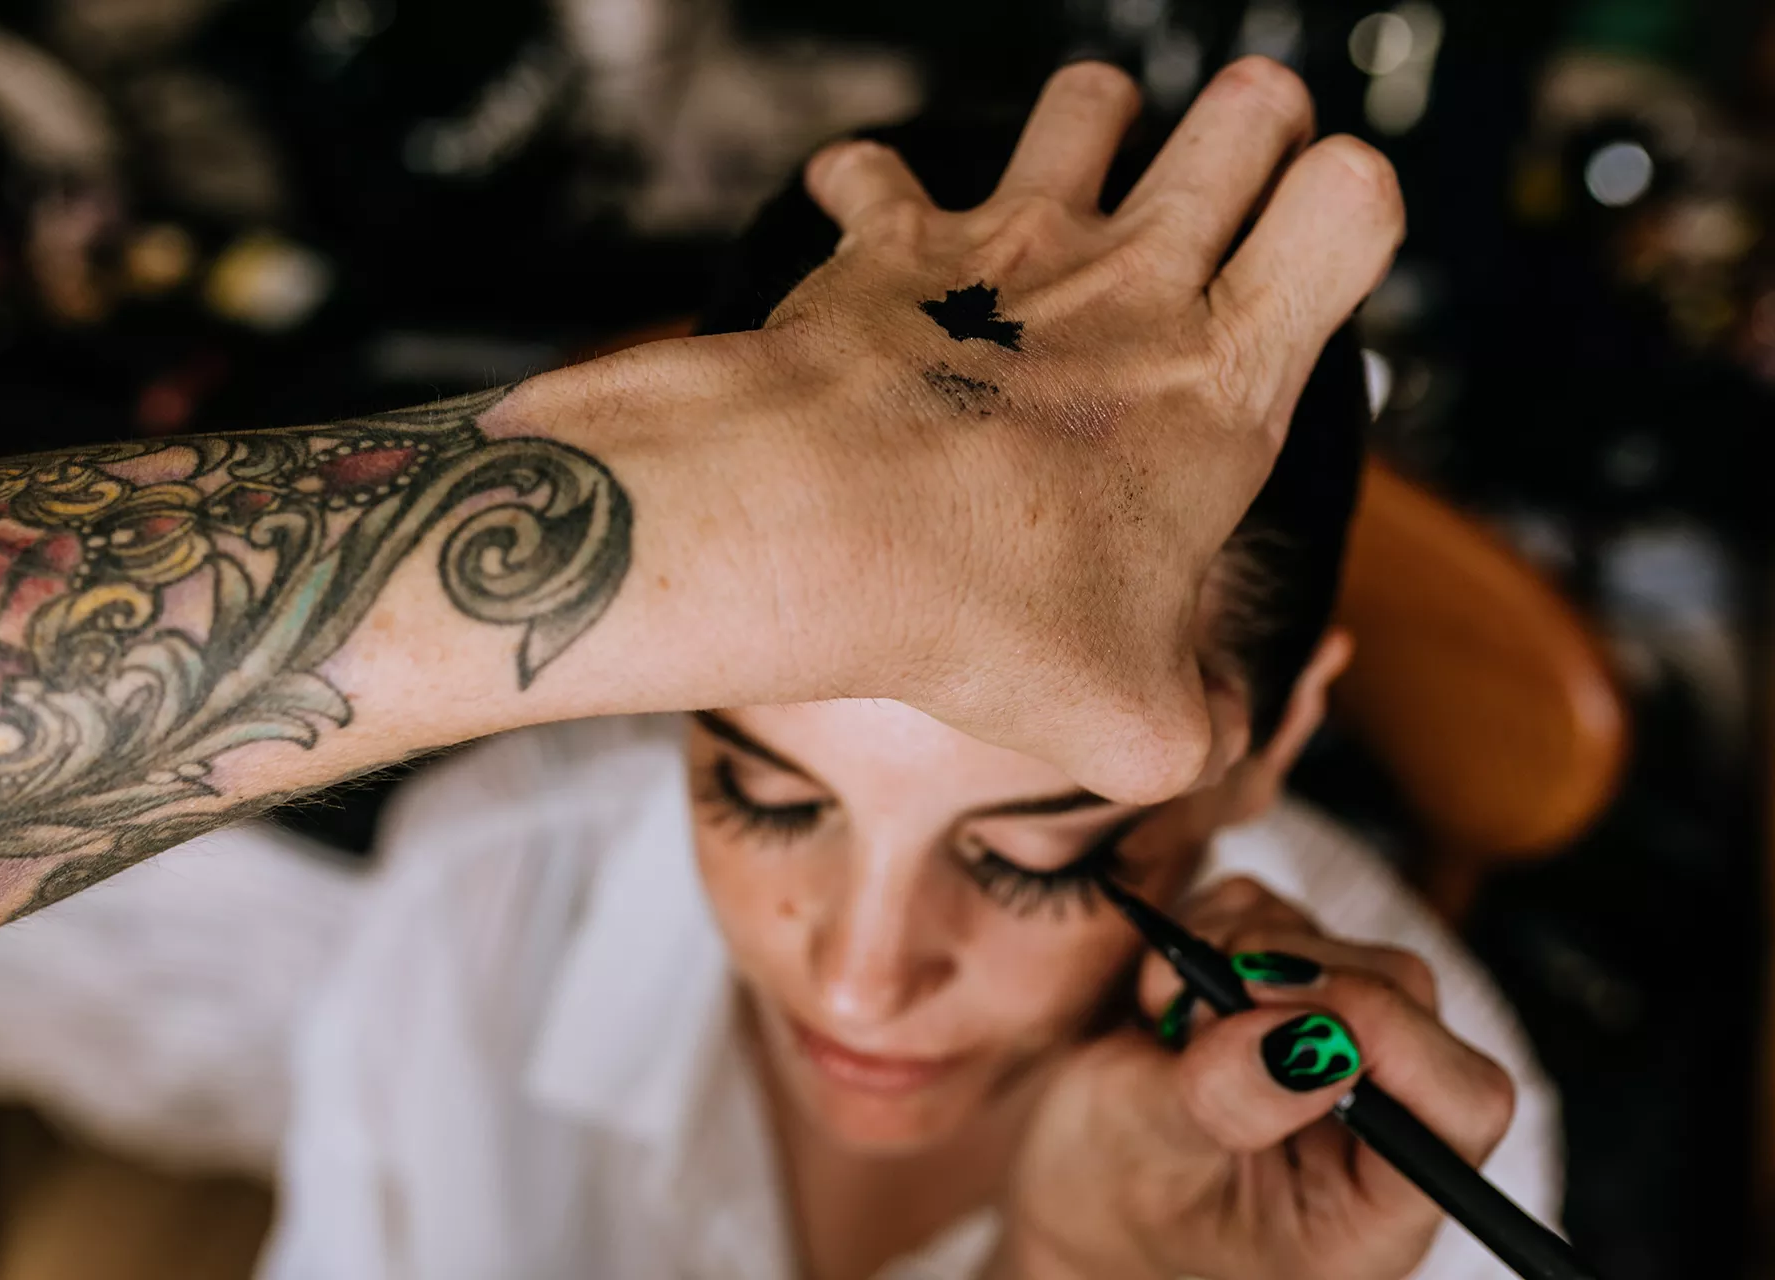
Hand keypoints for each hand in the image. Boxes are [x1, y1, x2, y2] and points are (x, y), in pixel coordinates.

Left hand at [492, 58, 1399, 801]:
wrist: (815, 535)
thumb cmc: (981, 610)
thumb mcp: (1135, 722)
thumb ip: (1200, 722)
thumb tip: (1206, 729)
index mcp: (1222, 375)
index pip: (1356, 202)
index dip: (1352, 208)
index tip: (1313, 260)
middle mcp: (1130, 280)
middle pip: (1247, 109)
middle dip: (1255, 124)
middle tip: (1226, 187)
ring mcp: (1009, 243)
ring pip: (1092, 101)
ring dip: (1095, 128)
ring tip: (1077, 190)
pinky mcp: (892, 241)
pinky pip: (876, 170)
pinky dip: (873, 192)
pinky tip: (875, 235)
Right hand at [993, 878, 1515, 1279]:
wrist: (1059, 1172)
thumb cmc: (1102, 1195)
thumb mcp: (1146, 1156)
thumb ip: (1226, 1101)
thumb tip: (1308, 1036)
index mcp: (1371, 1208)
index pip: (1464, 1105)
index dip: (1389, 1034)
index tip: (1273, 1006)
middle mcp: (1376, 1127)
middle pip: (1406, 1000)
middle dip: (1290, 980)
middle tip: (1191, 1006)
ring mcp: (1336, 1051)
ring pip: (1343, 945)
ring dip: (1239, 949)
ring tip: (1162, 1014)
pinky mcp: (1288, 990)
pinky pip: (1280, 913)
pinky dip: (1213, 925)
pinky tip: (1165, 993)